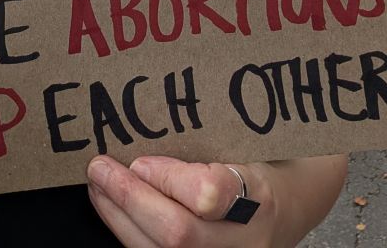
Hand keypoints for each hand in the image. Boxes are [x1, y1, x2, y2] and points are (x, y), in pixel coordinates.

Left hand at [87, 155, 274, 246]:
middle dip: (129, 199)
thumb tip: (140, 159)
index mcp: (258, 198)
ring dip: (119, 218)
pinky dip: (130, 234)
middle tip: (99, 168)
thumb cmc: (258, 169)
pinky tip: (116, 210)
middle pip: (176, 234)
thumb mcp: (240, 148)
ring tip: (99, 186)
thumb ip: (198, 153)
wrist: (287, 209)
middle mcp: (245, 242)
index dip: (166, 179)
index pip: (207, 195)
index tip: (139, 161)